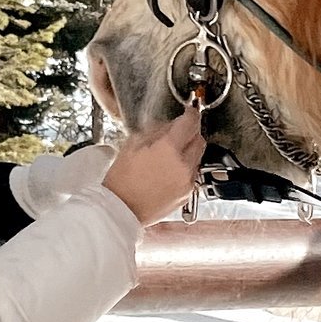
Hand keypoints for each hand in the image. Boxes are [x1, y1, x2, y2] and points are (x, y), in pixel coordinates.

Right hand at [103, 108, 204, 224]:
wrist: (120, 210)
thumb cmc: (121, 181)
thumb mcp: (132, 145)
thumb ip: (155, 131)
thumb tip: (169, 125)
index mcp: (169, 149)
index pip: (191, 123)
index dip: (192, 114)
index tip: (190, 112)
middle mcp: (183, 165)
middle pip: (199, 140)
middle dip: (191, 134)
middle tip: (178, 133)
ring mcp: (187, 181)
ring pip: (197, 158)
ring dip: (188, 152)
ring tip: (167, 157)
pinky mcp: (187, 194)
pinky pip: (192, 175)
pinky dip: (184, 169)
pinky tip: (167, 172)